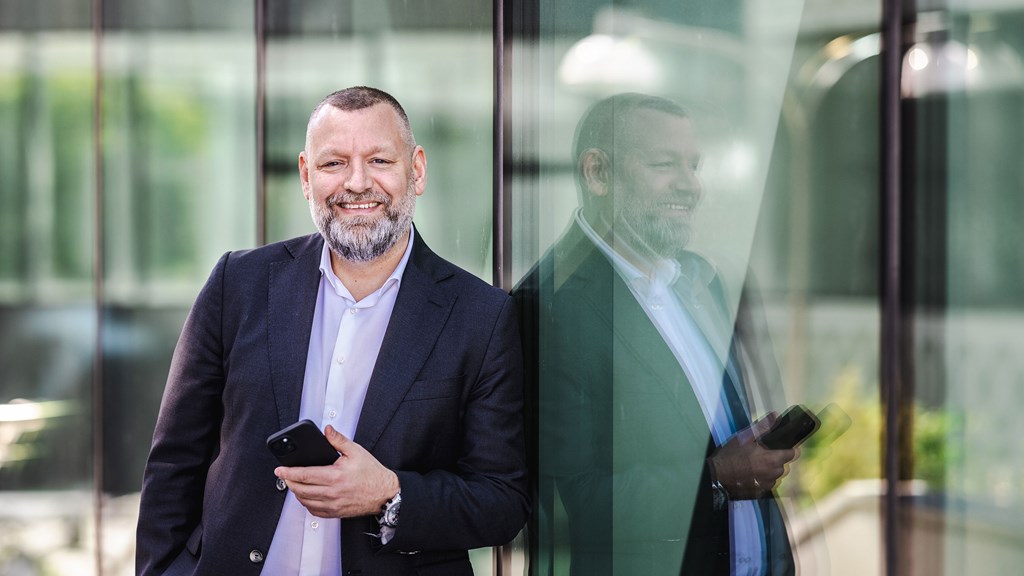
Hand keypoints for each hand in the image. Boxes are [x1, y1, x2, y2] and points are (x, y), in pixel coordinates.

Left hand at [274, 425, 399, 517]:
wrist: (385, 493)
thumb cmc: (372, 474)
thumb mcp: (356, 451)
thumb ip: (338, 440)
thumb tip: (327, 430)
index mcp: (335, 476)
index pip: (305, 475)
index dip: (289, 472)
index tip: (280, 470)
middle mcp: (332, 492)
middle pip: (301, 490)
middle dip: (289, 482)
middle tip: (285, 476)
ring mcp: (333, 505)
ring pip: (305, 501)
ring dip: (296, 493)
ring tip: (295, 484)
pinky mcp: (335, 512)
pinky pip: (314, 511)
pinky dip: (306, 504)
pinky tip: (307, 496)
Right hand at [708, 413, 796, 499]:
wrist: (717, 476)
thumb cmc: (731, 455)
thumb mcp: (745, 437)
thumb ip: (762, 426)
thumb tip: (776, 415)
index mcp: (772, 459)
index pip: (793, 454)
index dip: (789, 449)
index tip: (782, 446)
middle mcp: (773, 474)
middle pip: (784, 466)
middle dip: (777, 460)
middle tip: (764, 454)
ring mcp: (767, 485)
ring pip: (776, 476)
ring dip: (771, 470)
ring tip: (757, 465)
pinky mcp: (760, 492)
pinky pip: (768, 484)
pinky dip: (764, 479)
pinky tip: (753, 475)